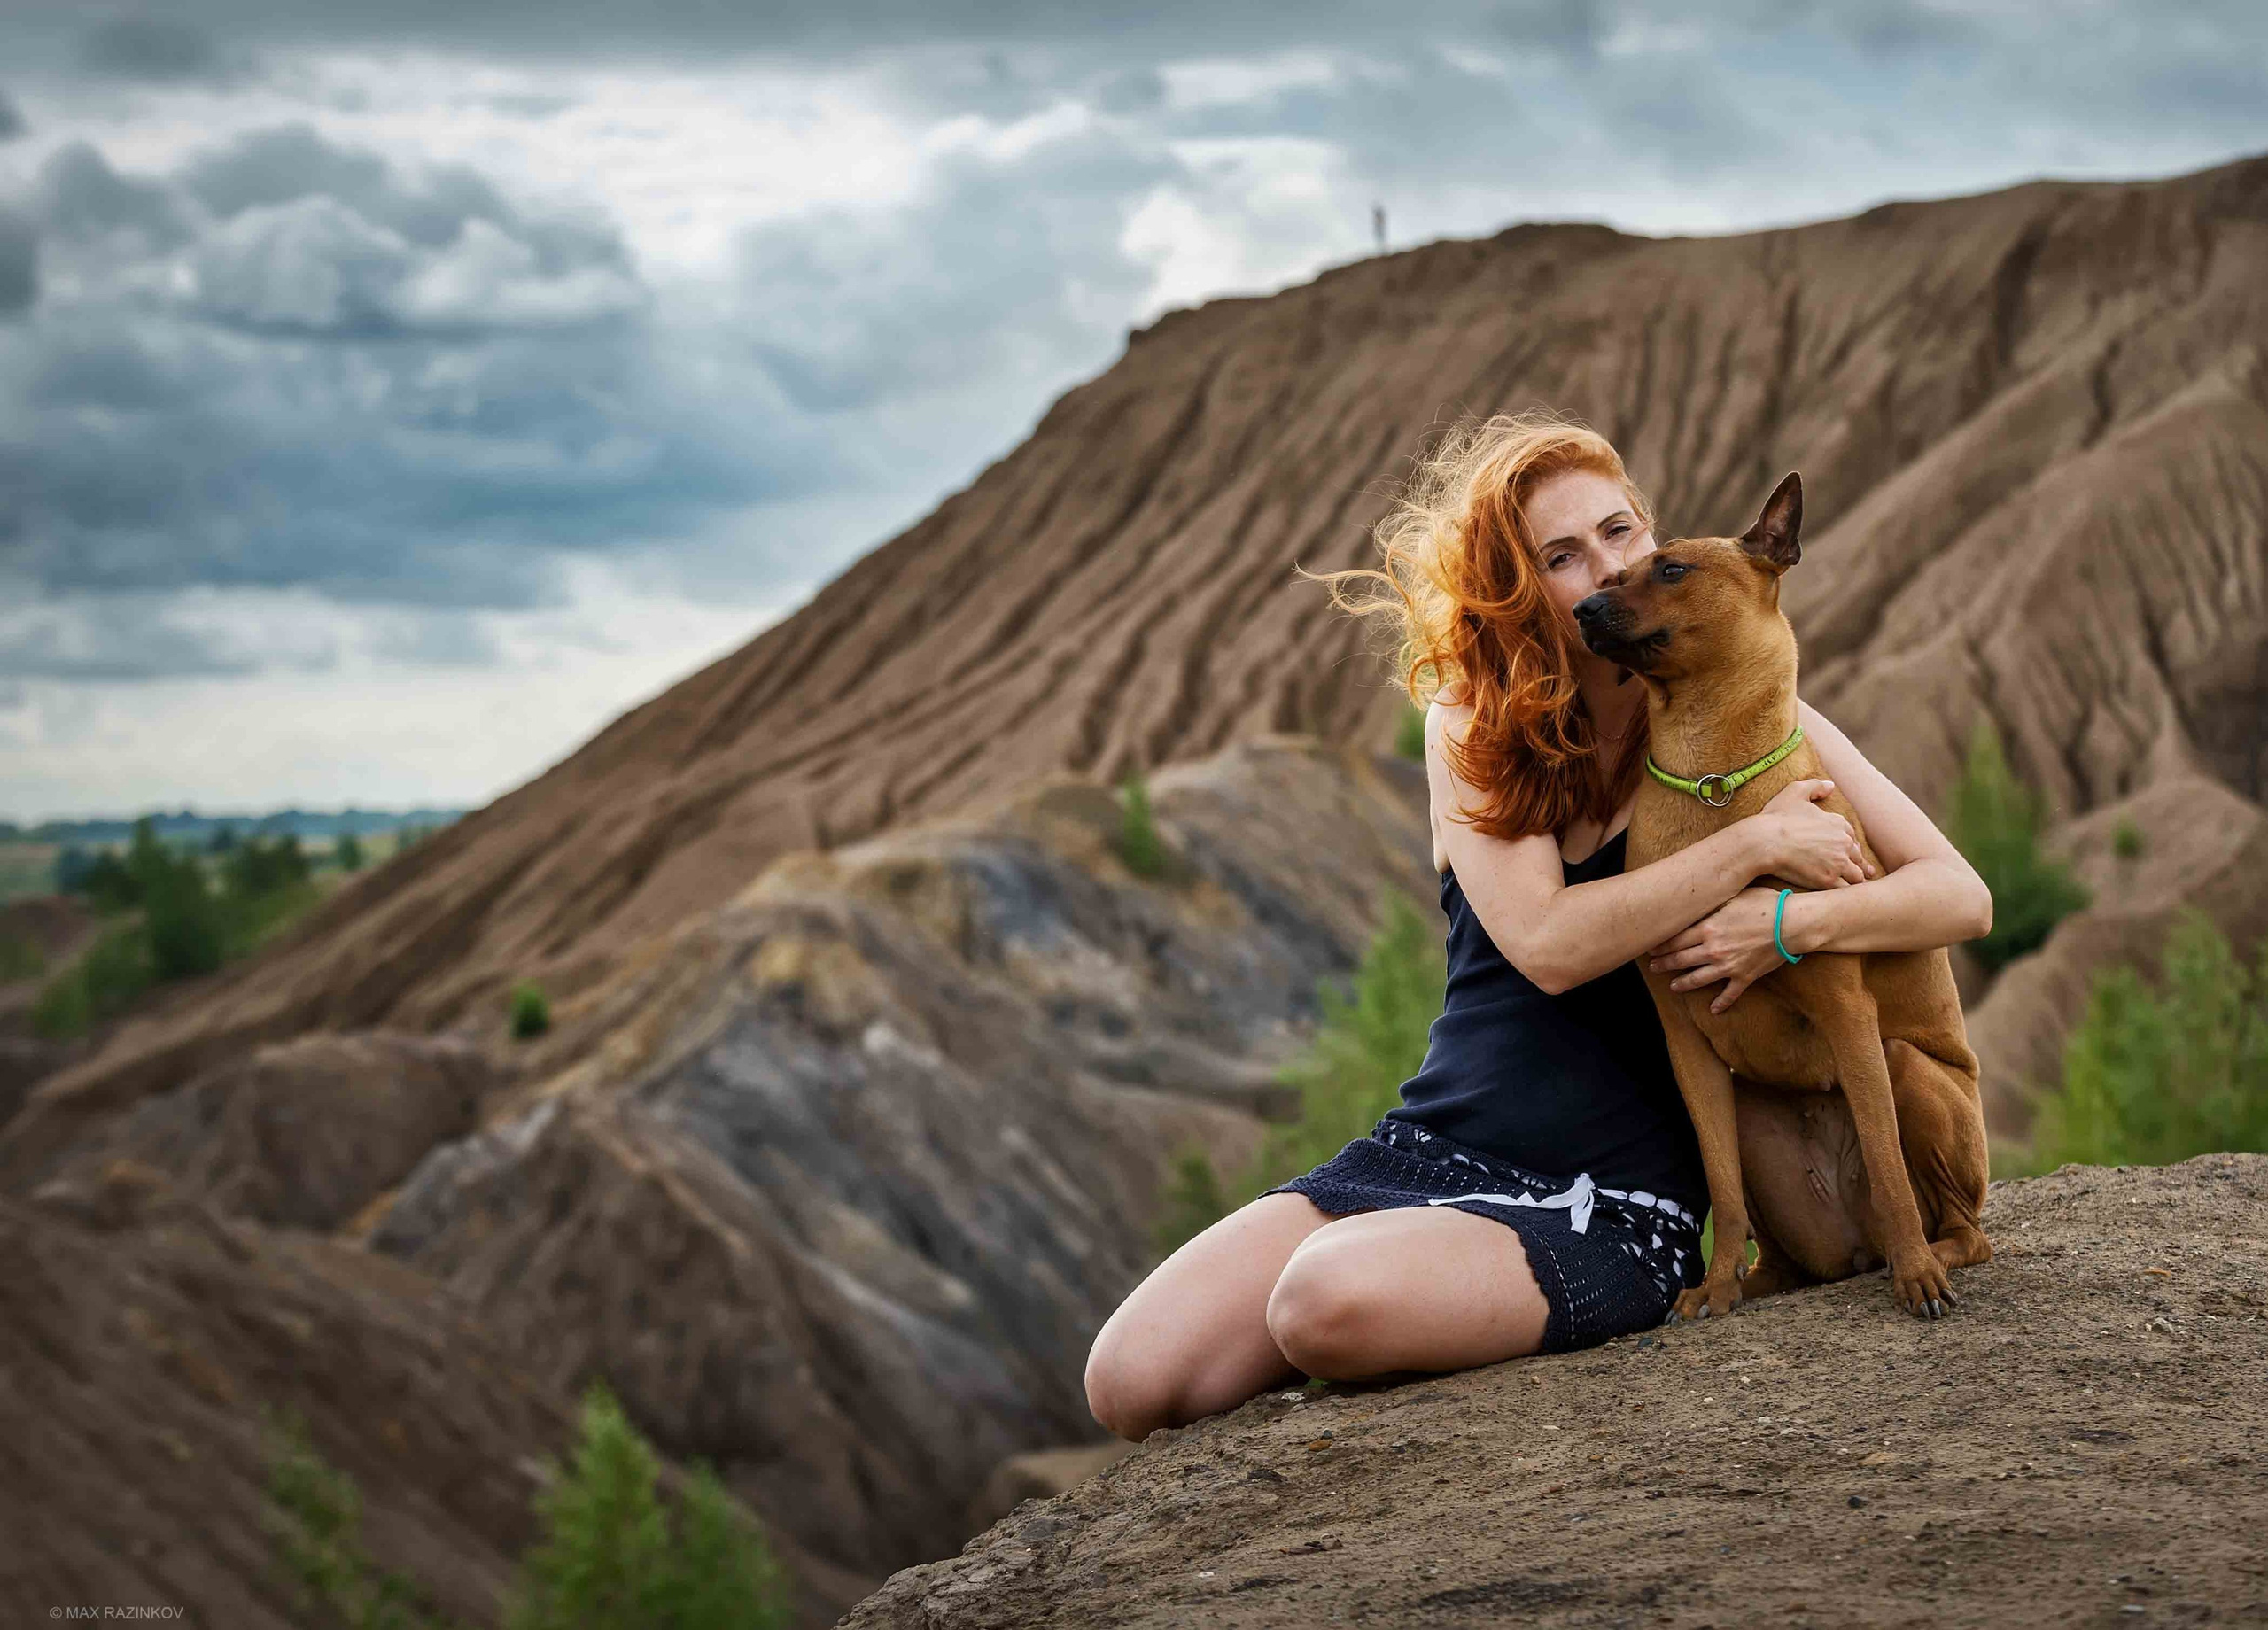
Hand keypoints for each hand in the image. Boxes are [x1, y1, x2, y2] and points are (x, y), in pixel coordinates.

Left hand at [1647, 887, 1794, 1013]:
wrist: (1793, 924)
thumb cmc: (1766, 904)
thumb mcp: (1733, 897)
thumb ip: (1712, 903)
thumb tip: (1696, 901)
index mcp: (1707, 928)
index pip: (1674, 939)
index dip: (1659, 945)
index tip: (1649, 947)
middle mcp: (1713, 949)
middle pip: (1680, 960)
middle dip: (1663, 964)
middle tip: (1653, 967)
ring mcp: (1728, 966)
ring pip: (1697, 979)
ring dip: (1682, 983)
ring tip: (1673, 987)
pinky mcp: (1744, 977)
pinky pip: (1729, 994)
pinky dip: (1720, 1004)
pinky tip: (1713, 1010)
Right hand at [1752, 779, 1872, 889]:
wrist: (1764, 842)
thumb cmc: (1776, 817)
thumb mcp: (1794, 792)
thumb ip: (1814, 786)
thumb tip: (1830, 785)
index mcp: (1838, 823)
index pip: (1852, 838)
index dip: (1849, 847)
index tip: (1847, 854)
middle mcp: (1843, 843)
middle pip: (1858, 858)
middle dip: (1857, 865)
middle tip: (1858, 874)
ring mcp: (1838, 862)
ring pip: (1856, 876)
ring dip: (1853, 881)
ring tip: (1850, 888)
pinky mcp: (1828, 880)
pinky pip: (1845, 890)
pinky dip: (1844, 893)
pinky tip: (1840, 897)